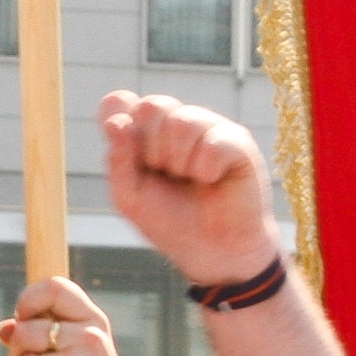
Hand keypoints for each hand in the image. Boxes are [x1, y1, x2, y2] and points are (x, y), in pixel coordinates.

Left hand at [100, 91, 286, 289]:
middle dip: (151, 150)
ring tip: (191, 180)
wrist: (212, 252)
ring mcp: (207, 128)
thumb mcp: (130, 197)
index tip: (131, 158)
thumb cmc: (170, 220)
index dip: (119, 125)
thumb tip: (117, 121)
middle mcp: (174, 123)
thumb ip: (118, 159)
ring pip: (182, 121)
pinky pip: (213, 142)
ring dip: (180, 162)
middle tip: (166, 175)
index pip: (120, 103)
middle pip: (151, 106)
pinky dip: (206, 169)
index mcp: (143, 132)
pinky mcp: (237, 141)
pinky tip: (212, 180)